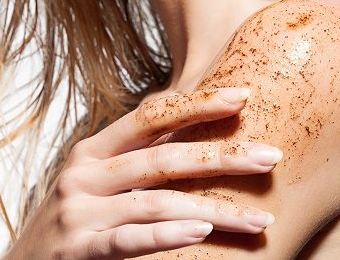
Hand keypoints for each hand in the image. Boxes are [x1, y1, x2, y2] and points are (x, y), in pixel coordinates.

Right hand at [4, 87, 283, 259]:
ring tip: (258, 220)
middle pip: (162, 158)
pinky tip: (199, 233)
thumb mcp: (93, 182)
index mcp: (91, 152)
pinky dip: (166, 236)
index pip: (149, 117)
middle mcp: (83, 176)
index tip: (243, 96)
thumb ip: (132, 158)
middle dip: (221, 156)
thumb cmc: (69, 224)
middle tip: (271, 156)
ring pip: (156, 203)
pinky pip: (128, 240)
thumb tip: (188, 121)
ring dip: (214, 211)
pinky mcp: (77, 251)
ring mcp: (78, 213)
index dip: (196, 104)